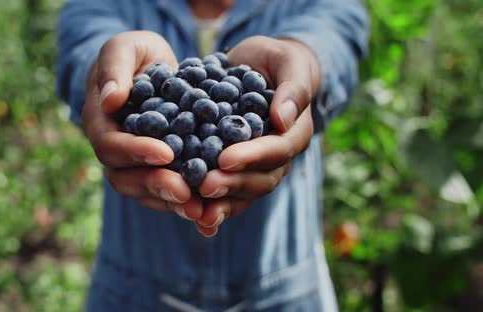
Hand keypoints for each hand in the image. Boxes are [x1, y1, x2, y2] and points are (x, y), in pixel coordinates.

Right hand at [83, 31, 202, 219]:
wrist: (151, 69)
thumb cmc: (135, 54)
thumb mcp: (125, 48)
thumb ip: (114, 68)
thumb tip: (110, 100)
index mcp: (101, 124)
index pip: (111, 146)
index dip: (136, 152)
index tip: (166, 153)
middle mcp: (115, 151)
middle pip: (127, 179)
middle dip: (157, 186)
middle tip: (186, 193)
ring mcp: (135, 166)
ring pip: (148, 193)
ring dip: (174, 204)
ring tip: (202, 210)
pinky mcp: (159, 172)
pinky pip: (169, 193)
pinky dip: (188, 206)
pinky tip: (211, 218)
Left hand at [194, 36, 321, 236]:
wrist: (258, 67)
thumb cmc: (276, 60)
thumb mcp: (287, 62)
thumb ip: (293, 88)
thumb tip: (283, 118)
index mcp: (294, 133)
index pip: (277, 150)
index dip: (252, 156)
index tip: (225, 158)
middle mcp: (278, 157)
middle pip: (260, 179)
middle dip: (232, 184)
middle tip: (204, 186)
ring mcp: (257, 168)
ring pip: (244, 193)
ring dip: (221, 203)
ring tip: (197, 211)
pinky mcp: (236, 171)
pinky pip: (228, 194)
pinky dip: (213, 208)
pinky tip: (195, 221)